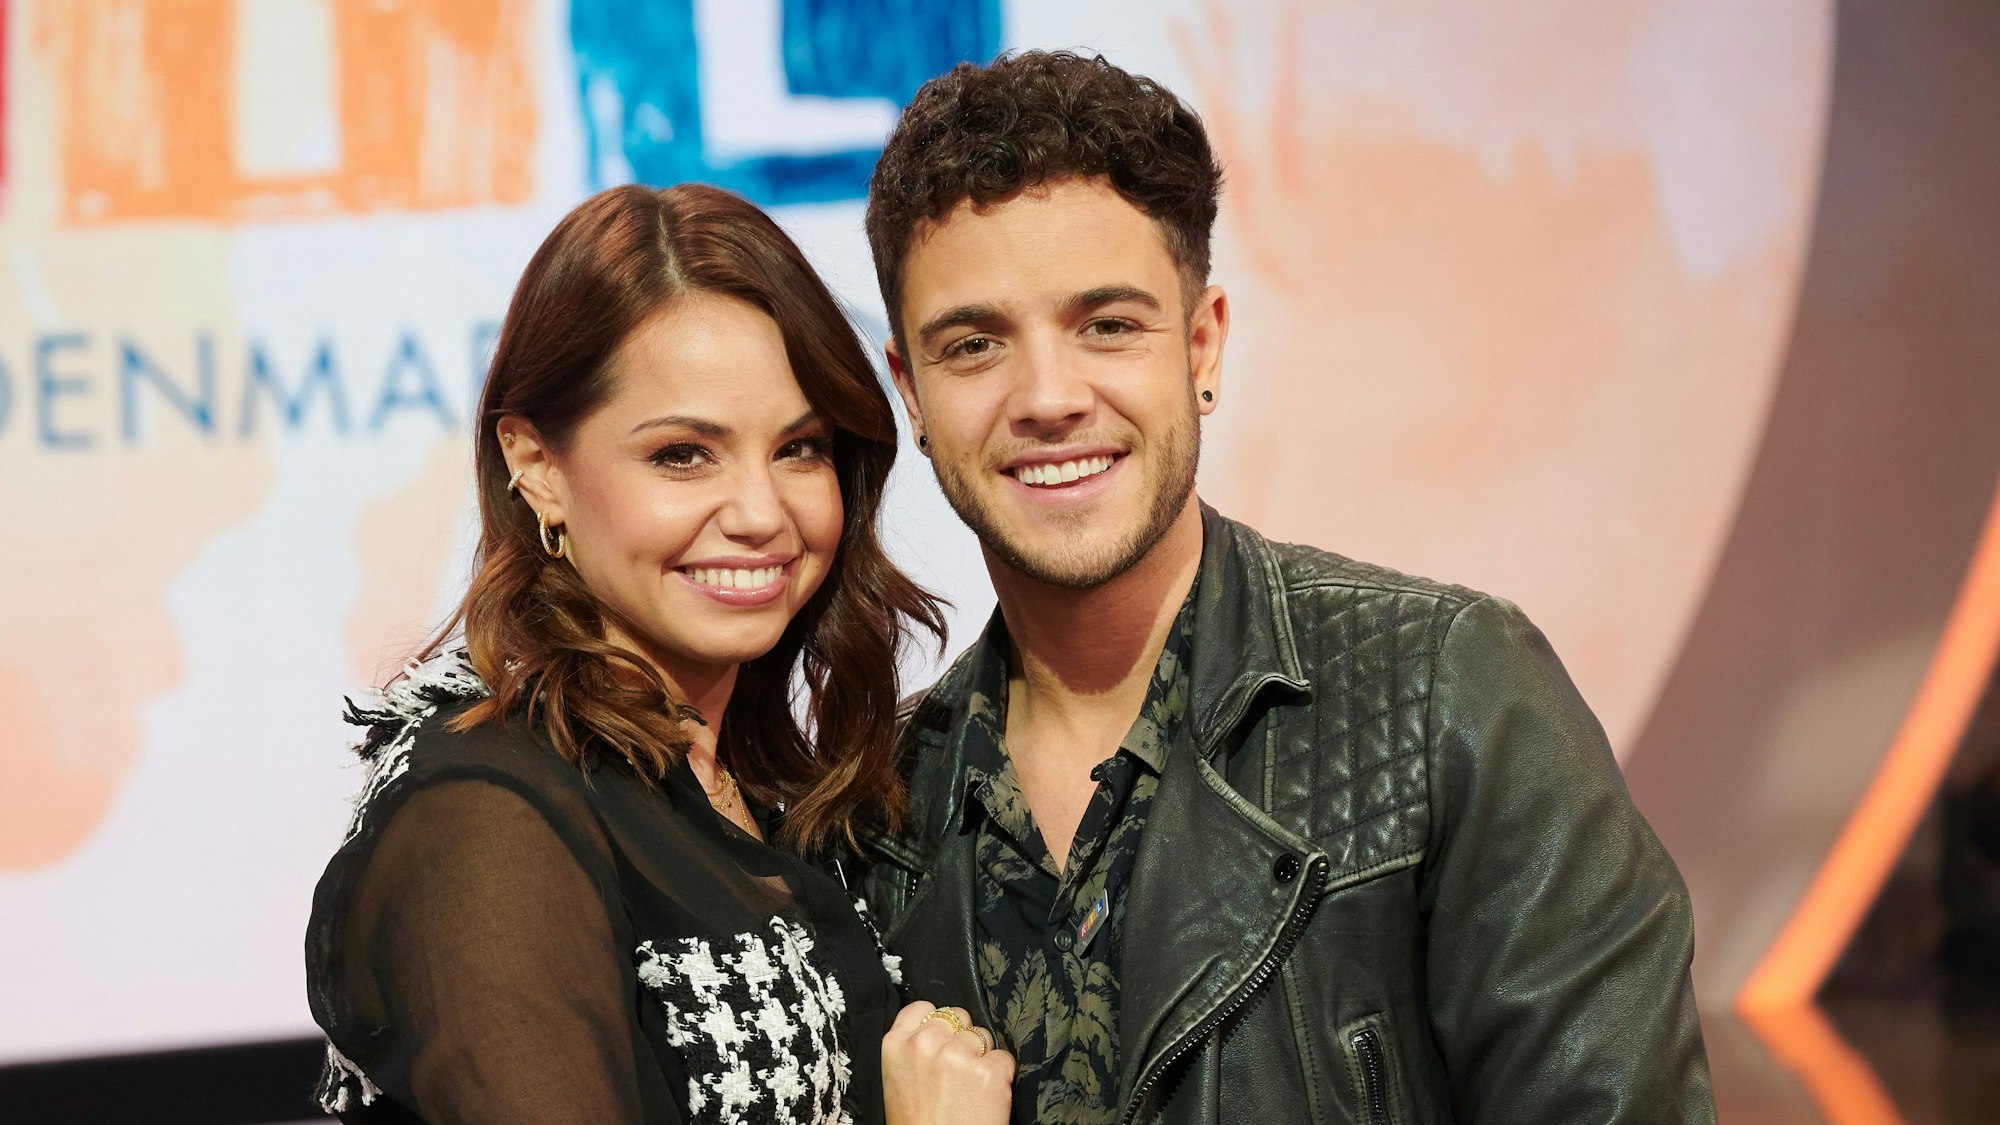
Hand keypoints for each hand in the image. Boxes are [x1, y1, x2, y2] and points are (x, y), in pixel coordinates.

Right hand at [882, 1001, 1012, 1124]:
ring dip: (982, 1057)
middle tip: (955, 1074)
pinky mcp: (988, 1072)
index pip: (921, 1007)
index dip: (937, 1023)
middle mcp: (925, 1043)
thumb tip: (936, 1030)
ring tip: (969, 1090)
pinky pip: (1004, 1059)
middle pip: (957, 1017)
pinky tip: (985, 1098)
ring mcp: (957, 1055)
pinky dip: (1001, 1077)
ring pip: (983, 1036)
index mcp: (894, 1045)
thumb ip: (911, 1050)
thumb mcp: (896, 1082)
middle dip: (961, 1039)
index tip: (941, 1040)